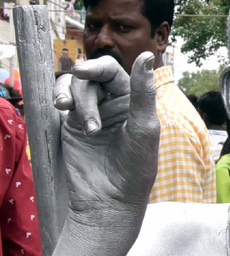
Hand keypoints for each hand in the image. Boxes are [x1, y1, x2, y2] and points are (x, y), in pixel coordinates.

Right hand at [53, 54, 158, 221]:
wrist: (110, 200)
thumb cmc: (135, 166)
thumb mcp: (144, 127)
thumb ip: (143, 91)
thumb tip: (144, 55)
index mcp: (132, 101)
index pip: (113, 72)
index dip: (97, 66)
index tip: (84, 71)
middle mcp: (111, 104)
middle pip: (91, 77)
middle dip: (86, 88)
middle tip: (85, 110)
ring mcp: (89, 113)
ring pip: (74, 87)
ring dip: (75, 99)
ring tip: (87, 128)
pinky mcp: (70, 126)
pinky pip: (61, 101)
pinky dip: (60, 98)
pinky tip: (63, 109)